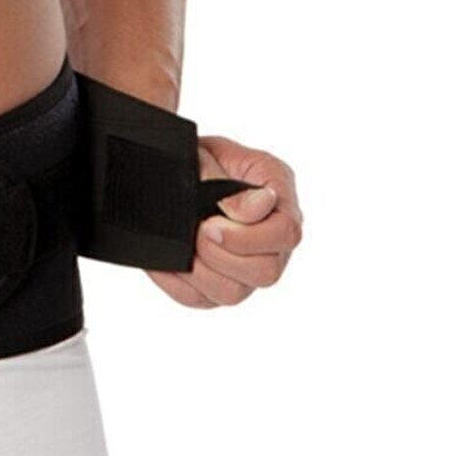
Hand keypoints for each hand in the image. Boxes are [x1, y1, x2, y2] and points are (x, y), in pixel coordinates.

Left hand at [145, 136, 302, 307]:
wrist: (176, 171)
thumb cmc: (202, 159)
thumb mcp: (214, 156)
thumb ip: (233, 186)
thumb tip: (253, 210)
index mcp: (279, 199)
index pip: (286, 233)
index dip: (250, 236)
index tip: (211, 224)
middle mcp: (273, 241)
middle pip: (267, 272)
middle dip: (223, 255)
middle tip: (198, 231)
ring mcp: (248, 267)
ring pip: (235, 294)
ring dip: (202, 272)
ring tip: (185, 245)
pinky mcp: (219, 284)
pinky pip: (202, 299)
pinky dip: (178, 282)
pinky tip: (168, 260)